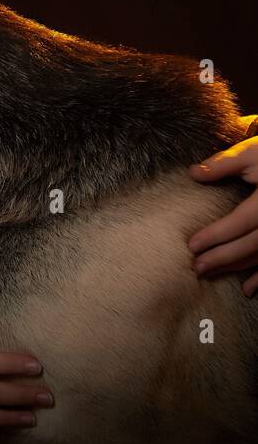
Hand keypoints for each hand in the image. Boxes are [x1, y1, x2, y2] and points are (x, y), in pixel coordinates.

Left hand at [188, 115, 257, 296]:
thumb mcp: (252, 153)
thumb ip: (224, 164)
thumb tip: (193, 173)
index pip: (242, 221)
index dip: (217, 234)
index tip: (192, 245)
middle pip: (252, 244)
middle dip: (223, 257)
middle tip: (196, 267)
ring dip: (237, 267)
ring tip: (209, 273)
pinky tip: (248, 290)